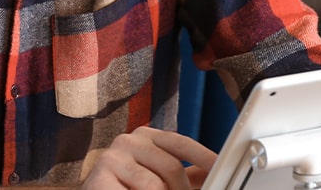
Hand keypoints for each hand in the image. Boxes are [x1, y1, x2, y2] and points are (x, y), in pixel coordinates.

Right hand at [80, 126, 217, 189]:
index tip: (221, 170)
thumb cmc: (127, 188)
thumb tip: (214, 174)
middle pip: (172, 167)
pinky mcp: (99, 177)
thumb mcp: (159, 178)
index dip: (204, 157)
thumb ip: (185, 175)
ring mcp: (112, 157)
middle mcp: (128, 140)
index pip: (181, 143)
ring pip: (155, 185)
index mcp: (145, 136)